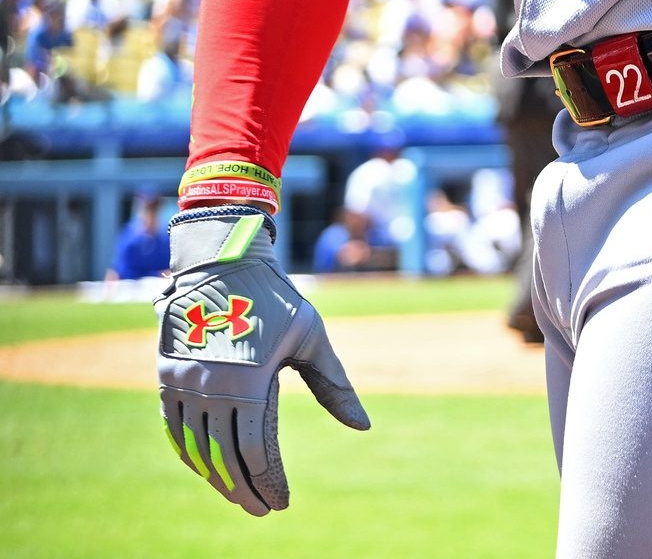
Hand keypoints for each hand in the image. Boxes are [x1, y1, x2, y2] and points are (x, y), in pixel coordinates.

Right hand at [157, 206, 369, 513]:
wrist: (223, 261)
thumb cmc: (277, 298)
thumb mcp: (312, 338)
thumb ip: (334, 386)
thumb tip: (364, 426)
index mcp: (249, 381)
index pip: (257, 451)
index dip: (269, 482)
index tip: (283, 503)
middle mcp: (211, 388)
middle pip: (226, 458)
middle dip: (245, 489)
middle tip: (262, 510)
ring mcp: (183, 384)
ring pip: (197, 449)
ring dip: (217, 478)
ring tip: (239, 495)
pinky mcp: (166, 377)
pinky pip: (175, 430)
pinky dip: (191, 455)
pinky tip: (208, 468)